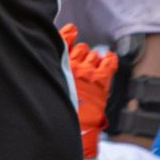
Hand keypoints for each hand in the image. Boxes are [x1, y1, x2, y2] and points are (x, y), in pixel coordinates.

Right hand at [62, 23, 116, 159]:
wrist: (75, 130)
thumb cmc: (59, 112)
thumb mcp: (51, 88)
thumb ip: (51, 74)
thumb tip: (50, 66)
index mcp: (58, 66)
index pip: (62, 40)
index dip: (67, 34)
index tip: (71, 30)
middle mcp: (72, 65)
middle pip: (80, 48)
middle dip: (80, 52)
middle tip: (79, 60)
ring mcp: (89, 72)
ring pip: (93, 54)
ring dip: (93, 57)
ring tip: (92, 63)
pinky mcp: (102, 81)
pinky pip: (109, 63)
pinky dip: (110, 59)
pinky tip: (110, 58)